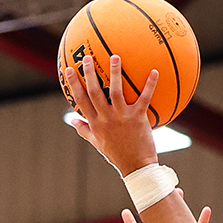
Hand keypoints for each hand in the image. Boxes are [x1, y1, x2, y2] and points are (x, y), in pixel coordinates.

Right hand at [63, 53, 159, 175]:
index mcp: (95, 123)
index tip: (68, 70)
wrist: (136, 166)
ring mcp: (122, 117)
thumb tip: (72, 120)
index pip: (80, 100)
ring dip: (115, 73)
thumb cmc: (117, 154)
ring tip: (115, 56)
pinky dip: (150, 85)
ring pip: (116, 92)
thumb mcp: (97, 143)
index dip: (73, 85)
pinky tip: (155, 71)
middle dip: (89, 74)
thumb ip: (84, 130)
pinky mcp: (138, 118)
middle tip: (87, 57)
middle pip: (95, 92)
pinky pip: (144, 98)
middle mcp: (106, 118)